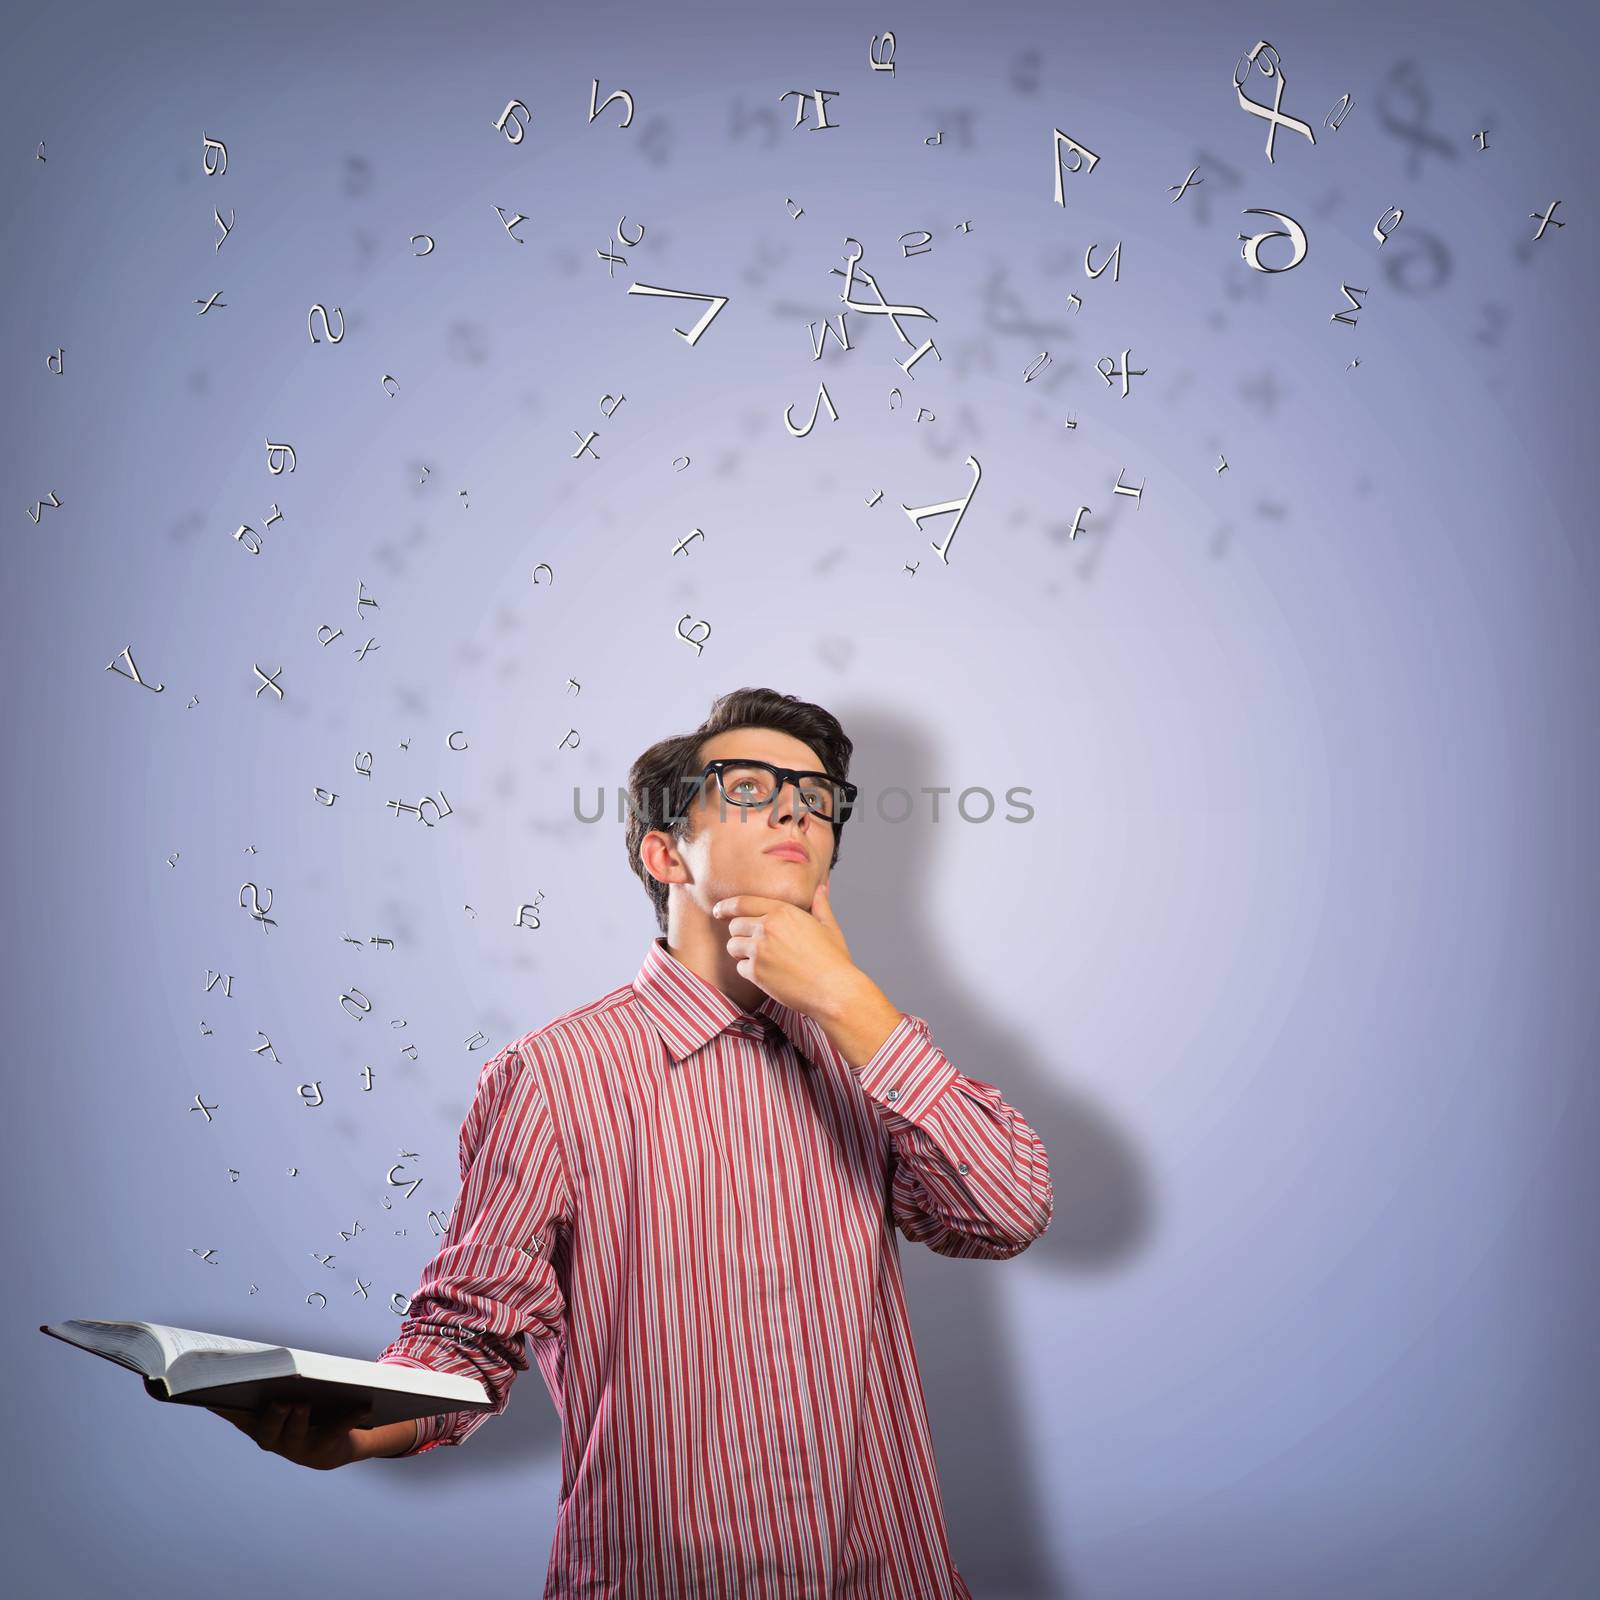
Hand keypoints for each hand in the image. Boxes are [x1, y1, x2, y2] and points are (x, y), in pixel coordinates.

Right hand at [204, 1398, 376, 1470]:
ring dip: (298, 1419)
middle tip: (274, 1401)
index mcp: (257, 1425)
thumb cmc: (298, 1413)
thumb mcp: (279, 1401)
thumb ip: (267, 1381)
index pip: (236, 1416)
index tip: (214, 1394)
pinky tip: (363, 1406)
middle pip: (268, 1430)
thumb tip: (244, 1356)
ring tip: (302, 1403)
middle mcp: (274, 1439)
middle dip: (270, 1415)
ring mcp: (299, 1447)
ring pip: (296, 1433)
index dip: (224, 1408)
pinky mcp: (325, 1447)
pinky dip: (350, 1417)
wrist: (329, 1448)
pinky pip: (338, 1430)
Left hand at [712, 882, 858, 1017]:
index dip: (727, 906)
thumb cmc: (833, 960)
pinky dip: (749, 972)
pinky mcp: (756, 972)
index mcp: (783, 911)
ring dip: (741, 953)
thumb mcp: (829, 927)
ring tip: (762, 960)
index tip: (719, 910)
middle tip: (753, 943)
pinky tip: (768, 975)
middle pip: (734, 925)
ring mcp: (759, 950)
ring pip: (733, 946)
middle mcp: (767, 927)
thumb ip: (820, 906)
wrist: (833, 990)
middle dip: (739, 934)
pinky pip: (740, 968)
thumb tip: (820, 888)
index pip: (742, 902)